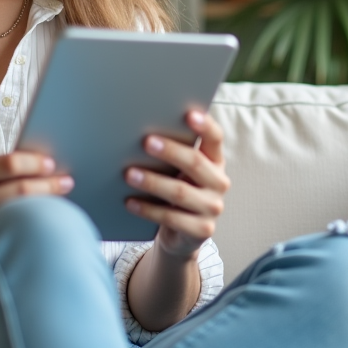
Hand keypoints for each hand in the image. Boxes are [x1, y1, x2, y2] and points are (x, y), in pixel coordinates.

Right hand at [0, 152, 73, 263]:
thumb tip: (39, 162)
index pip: (7, 163)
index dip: (34, 163)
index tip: (52, 163)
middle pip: (18, 192)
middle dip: (48, 186)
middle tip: (68, 182)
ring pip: (17, 215)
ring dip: (43, 207)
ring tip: (61, 199)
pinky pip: (9, 232)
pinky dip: (29, 224)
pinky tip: (42, 220)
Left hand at [124, 110, 230, 259]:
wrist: (181, 233)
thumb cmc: (177, 189)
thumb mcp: (179, 171)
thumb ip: (172, 153)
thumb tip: (142, 132)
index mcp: (216, 161)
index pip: (215, 139)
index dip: (205, 126)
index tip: (188, 114)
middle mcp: (219, 182)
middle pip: (195, 163)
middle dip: (170, 151)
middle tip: (146, 142)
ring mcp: (212, 208)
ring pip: (180, 192)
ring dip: (152, 182)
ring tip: (128, 174)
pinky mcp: (202, 230)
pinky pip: (171, 218)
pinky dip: (148, 209)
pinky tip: (130, 202)